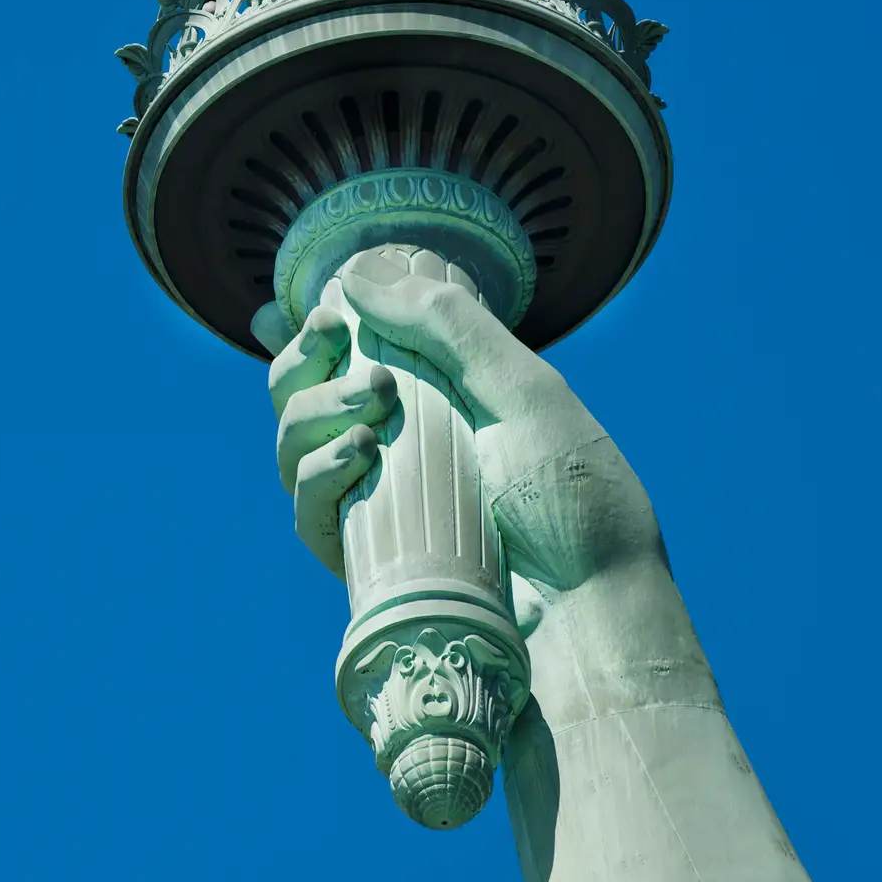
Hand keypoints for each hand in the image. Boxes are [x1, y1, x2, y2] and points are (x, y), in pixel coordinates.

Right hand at [268, 253, 662, 600]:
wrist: (589, 605)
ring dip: (315, 407)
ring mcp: (373, 503)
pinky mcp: (362, 557)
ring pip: (292, 442)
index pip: (346, 355)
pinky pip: (306, 507)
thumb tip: (356, 276)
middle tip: (340, 342)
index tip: (333, 313)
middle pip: (299, 393)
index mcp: (432, 398)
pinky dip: (316, 472)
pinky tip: (356, 456)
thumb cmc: (573, 496)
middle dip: (304, 360)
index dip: (316, 331)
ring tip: (375, 400)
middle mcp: (392, 446)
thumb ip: (448, 325)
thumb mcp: (525, 390)